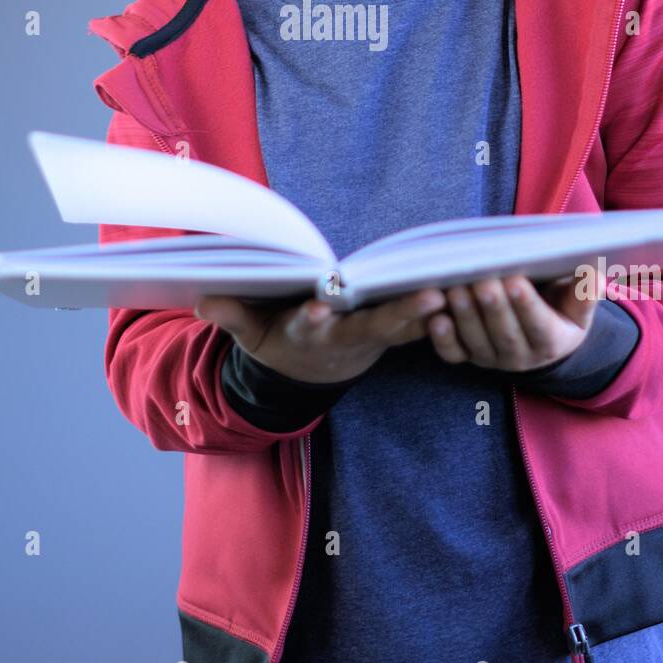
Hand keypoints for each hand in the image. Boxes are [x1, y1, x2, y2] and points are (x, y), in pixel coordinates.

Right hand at [193, 287, 446, 385]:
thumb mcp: (249, 334)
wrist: (307, 371)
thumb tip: (202, 302)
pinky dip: (438, 313)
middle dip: (398, 315)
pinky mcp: (389, 334)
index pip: (308, 326)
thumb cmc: (276, 341)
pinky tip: (460, 291)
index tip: (316, 309)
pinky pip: (417, 326)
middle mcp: (342, 337)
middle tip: (426, 300)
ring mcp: (369, 338)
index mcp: (305, 333)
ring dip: (425, 313)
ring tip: (450, 293)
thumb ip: (232, 316)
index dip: (311, 318)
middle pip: (372, 327)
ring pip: (401, 327)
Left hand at [426, 266, 605, 370]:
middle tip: (481, 280)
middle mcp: (521, 357)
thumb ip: (585, 293)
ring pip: (477, 342)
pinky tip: (435, 318)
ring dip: (465, 316)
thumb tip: (593, 276)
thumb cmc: (560, 309)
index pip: (540, 326)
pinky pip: (453, 354)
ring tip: (456, 289)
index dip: (527, 305)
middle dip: (492, 307)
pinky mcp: (468, 357)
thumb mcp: (578, 304)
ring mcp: (492, 359)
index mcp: (552, 342)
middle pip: (505, 334)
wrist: (542, 337)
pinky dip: (442, 339)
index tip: (515, 281)